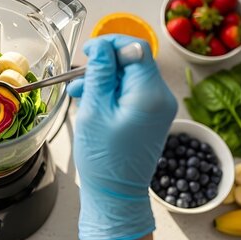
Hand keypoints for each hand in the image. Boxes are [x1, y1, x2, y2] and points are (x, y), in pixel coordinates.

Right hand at [67, 35, 177, 239]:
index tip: (89, 51)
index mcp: (150, 94)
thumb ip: (99, 74)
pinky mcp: (152, 116)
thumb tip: (102, 46)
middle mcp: (161, 97)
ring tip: (79, 93)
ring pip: (130, 76)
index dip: (111, 44)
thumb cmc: (103, 158)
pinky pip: (132, 92)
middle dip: (105, 65)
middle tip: (79, 78)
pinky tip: (92, 102)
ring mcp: (159, 108)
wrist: (116, 195)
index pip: (136, 49)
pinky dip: (112, 92)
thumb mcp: (94, 110)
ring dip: (105, 79)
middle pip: (134, 62)